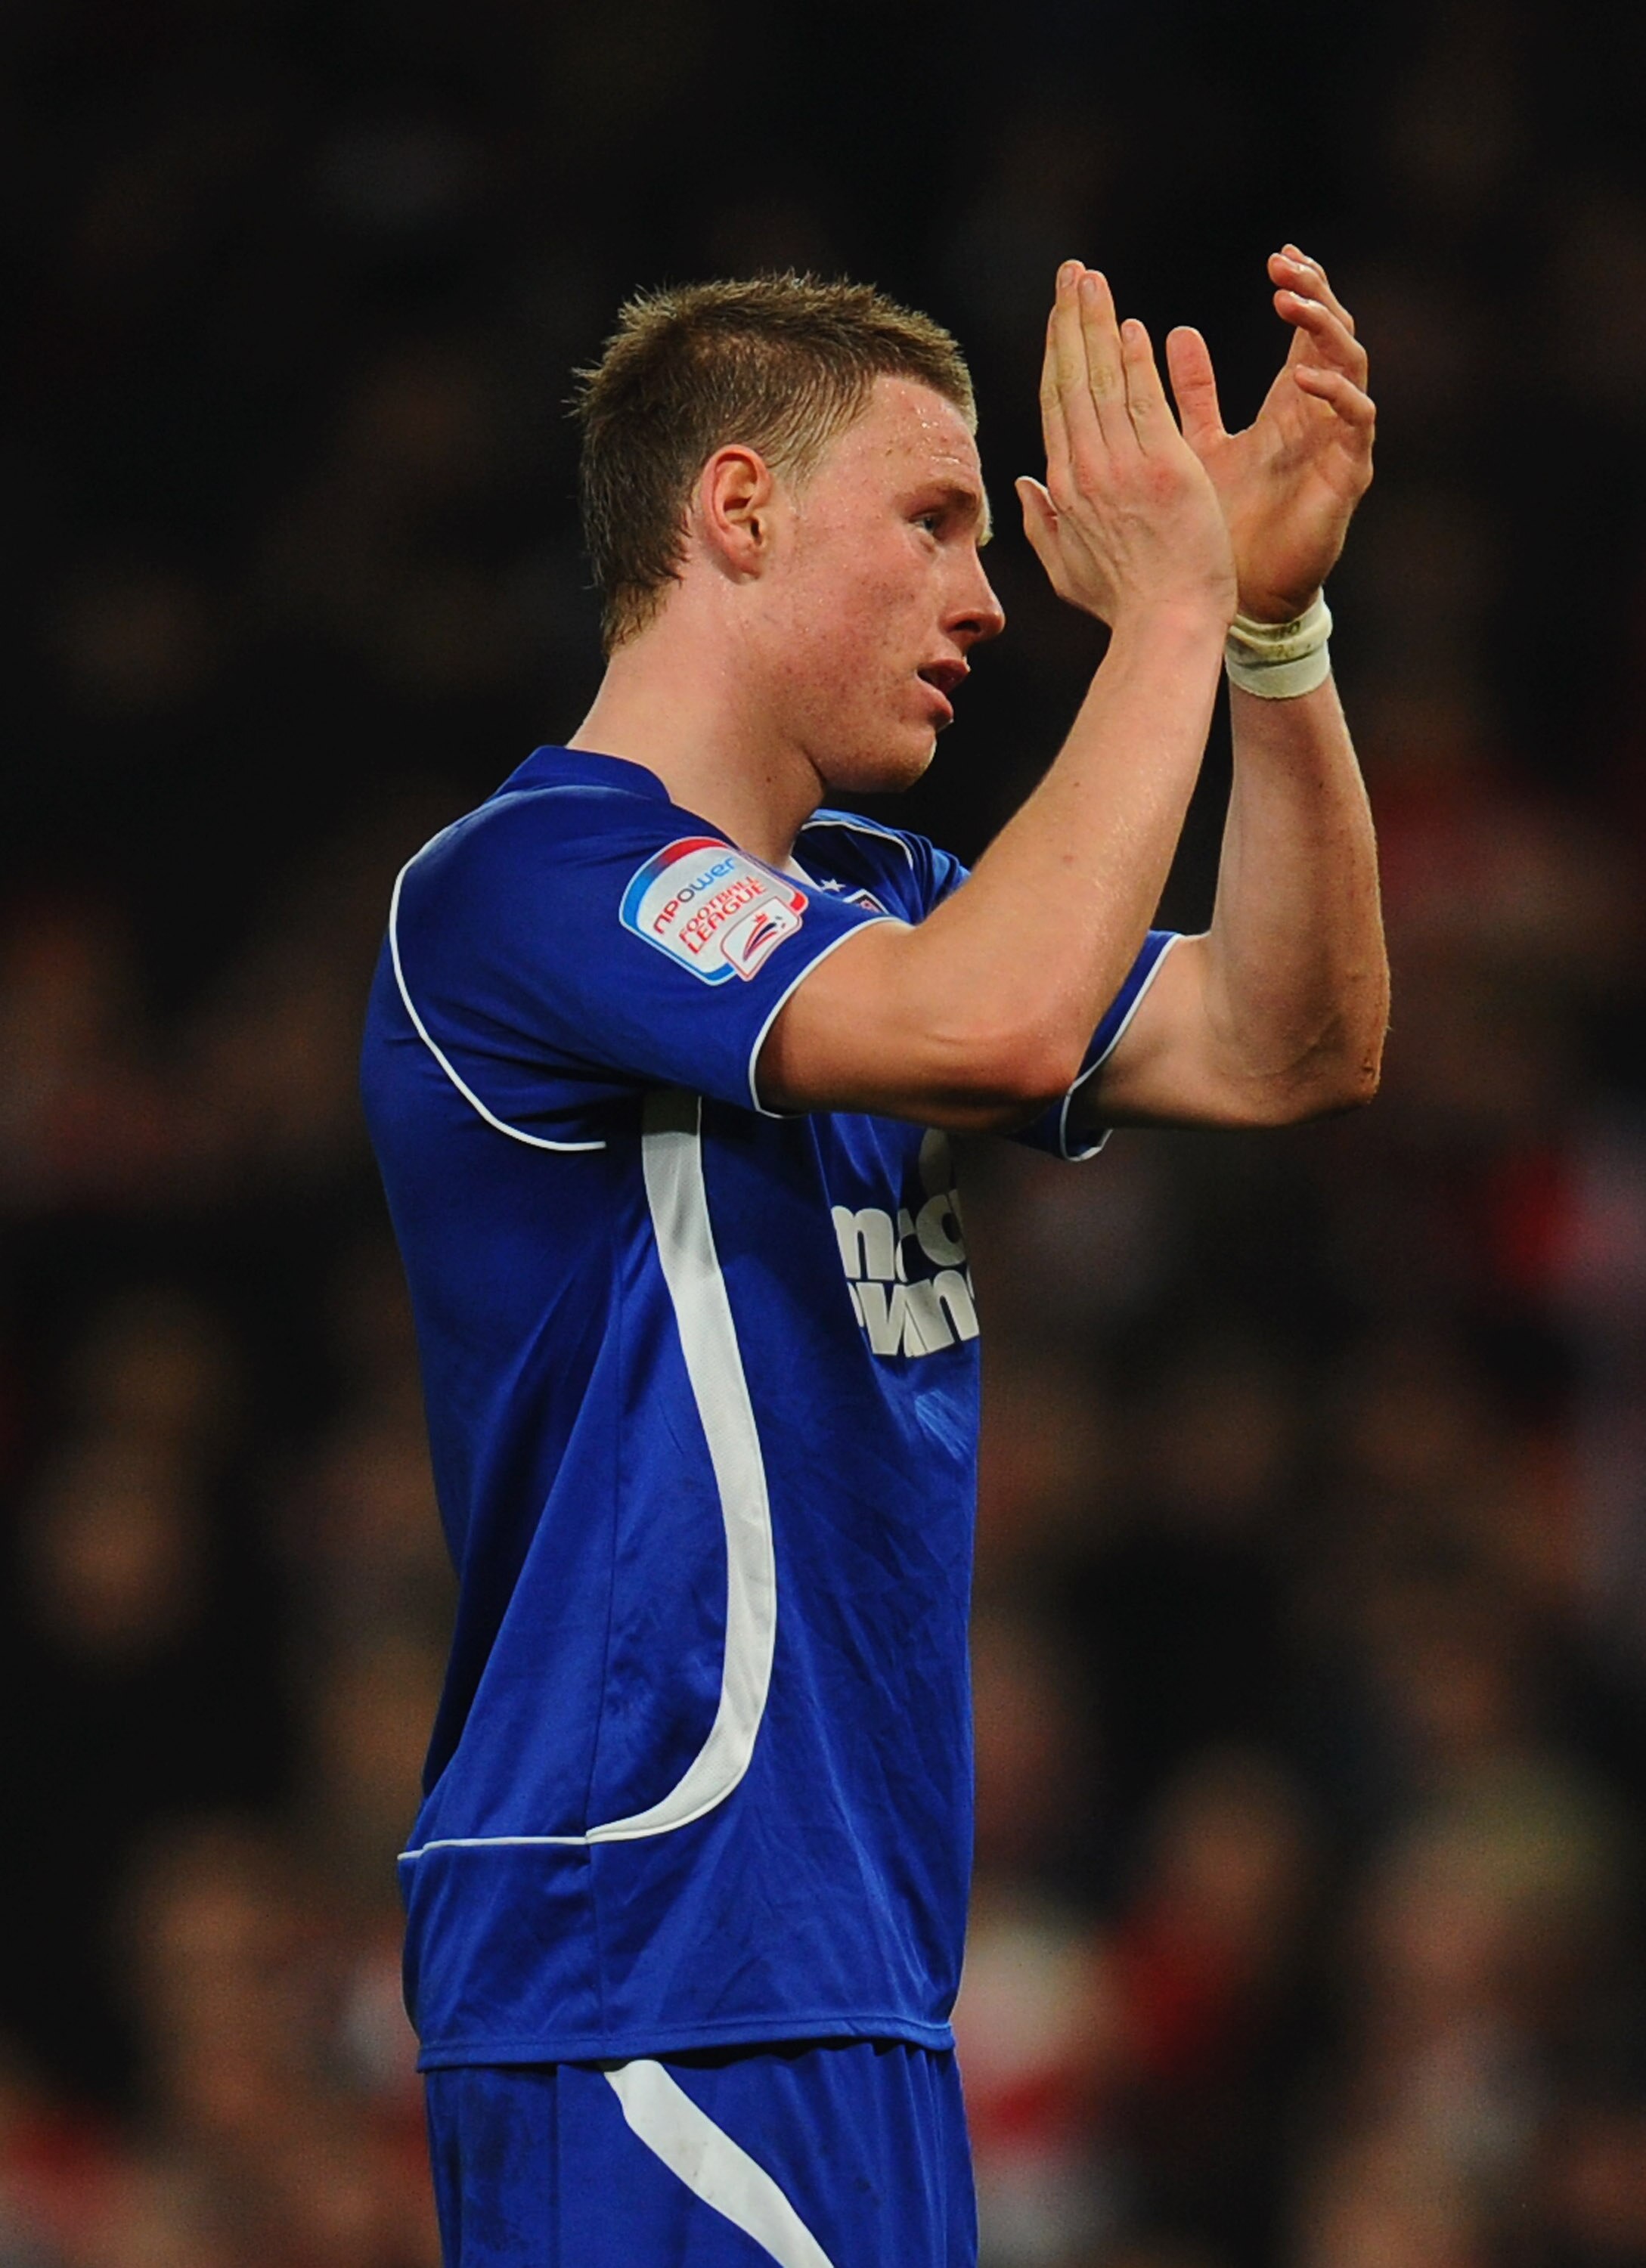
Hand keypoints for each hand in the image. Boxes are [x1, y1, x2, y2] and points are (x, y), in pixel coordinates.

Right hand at [1017, 263, 1235, 631]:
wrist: (1166, 624)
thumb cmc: (1123, 603)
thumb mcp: (1068, 569)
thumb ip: (1040, 523)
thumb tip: (1020, 482)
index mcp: (1064, 488)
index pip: (1057, 405)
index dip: (1056, 354)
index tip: (1059, 315)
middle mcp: (1086, 470)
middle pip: (1072, 380)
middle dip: (1069, 320)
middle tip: (1072, 272)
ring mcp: (1123, 466)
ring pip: (1103, 379)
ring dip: (1096, 323)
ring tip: (1092, 279)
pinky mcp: (1164, 467)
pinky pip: (1145, 401)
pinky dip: (1135, 360)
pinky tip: (1129, 324)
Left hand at [1165, 247, 1374, 623]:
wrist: (1231, 596)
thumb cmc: (1218, 528)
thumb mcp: (1197, 445)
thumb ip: (1193, 394)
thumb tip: (1172, 333)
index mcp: (1287, 405)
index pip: (1306, 332)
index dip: (1300, 291)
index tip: (1277, 258)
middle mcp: (1318, 416)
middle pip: (1335, 336)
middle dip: (1316, 295)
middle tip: (1287, 267)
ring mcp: (1337, 442)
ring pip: (1353, 365)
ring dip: (1326, 329)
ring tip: (1292, 303)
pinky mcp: (1347, 475)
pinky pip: (1358, 421)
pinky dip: (1338, 393)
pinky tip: (1306, 375)